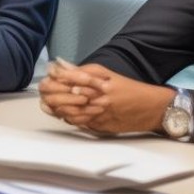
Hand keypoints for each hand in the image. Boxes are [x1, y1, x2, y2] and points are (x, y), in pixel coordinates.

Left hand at [44, 63, 172, 134]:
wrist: (151, 109)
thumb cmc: (128, 88)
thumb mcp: (107, 74)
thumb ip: (83, 71)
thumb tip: (62, 66)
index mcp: (99, 84)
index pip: (71, 80)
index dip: (56, 79)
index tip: (47, 77)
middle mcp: (98, 99)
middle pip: (68, 97)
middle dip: (52, 93)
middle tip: (42, 90)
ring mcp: (99, 115)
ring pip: (71, 113)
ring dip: (56, 108)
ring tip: (46, 102)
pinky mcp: (101, 127)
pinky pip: (80, 124)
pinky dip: (68, 119)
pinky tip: (60, 114)